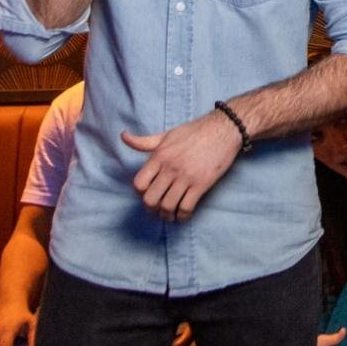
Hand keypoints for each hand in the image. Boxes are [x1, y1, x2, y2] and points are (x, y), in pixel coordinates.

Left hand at [123, 110, 238, 221]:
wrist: (223, 129)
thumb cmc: (195, 131)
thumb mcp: (166, 135)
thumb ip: (144, 141)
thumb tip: (123, 136)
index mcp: (159, 156)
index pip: (138, 184)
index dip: (140, 193)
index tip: (147, 194)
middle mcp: (170, 168)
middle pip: (150, 199)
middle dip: (152, 208)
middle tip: (157, 209)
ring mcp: (186, 177)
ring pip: (167, 206)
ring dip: (166, 215)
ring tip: (169, 215)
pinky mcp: (201, 184)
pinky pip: (186, 207)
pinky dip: (183, 216)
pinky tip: (184, 214)